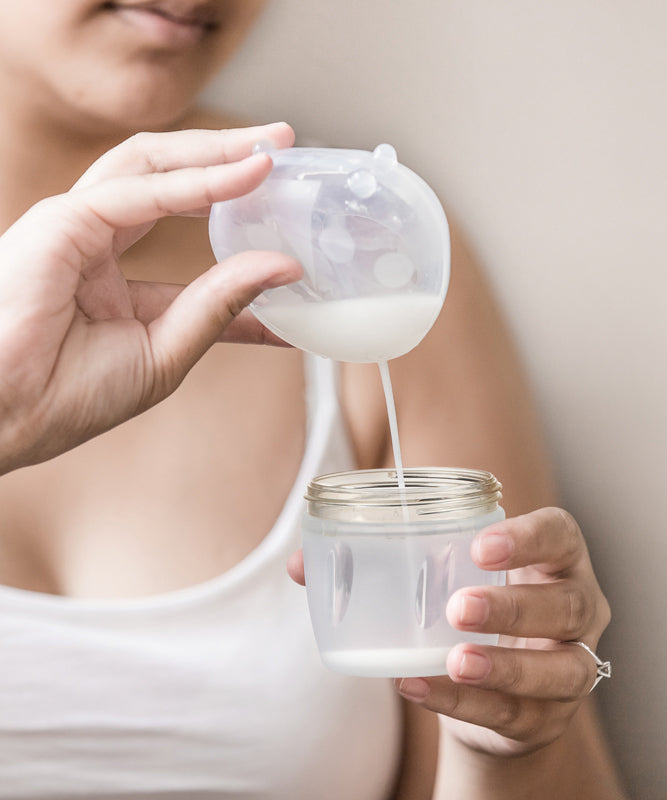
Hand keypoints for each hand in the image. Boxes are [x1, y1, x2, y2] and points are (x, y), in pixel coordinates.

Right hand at [0, 123, 300, 473]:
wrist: (5, 416)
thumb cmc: (67, 396)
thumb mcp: (166, 352)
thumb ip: (221, 306)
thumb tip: (284, 270)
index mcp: (115, 286)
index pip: (197, 267)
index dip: (253, 267)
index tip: (302, 271)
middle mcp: (97, 245)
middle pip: (172, 184)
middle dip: (229, 165)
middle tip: (284, 154)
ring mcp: (78, 227)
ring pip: (153, 166)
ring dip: (214, 152)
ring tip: (270, 148)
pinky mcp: (64, 220)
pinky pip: (141, 191)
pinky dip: (197, 181)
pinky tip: (245, 175)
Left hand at [287, 507, 610, 757]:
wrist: (494, 679)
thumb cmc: (468, 604)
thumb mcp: (443, 575)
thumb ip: (376, 564)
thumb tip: (299, 565)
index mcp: (552, 560)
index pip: (559, 536)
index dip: (528, 538)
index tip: (480, 545)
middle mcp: (575, 609)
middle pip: (566, 605)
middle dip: (514, 607)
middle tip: (457, 608)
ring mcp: (568, 667)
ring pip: (559, 669)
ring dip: (504, 665)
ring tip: (453, 660)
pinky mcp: (546, 716)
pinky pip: (514, 713)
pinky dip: (466, 703)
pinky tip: (421, 688)